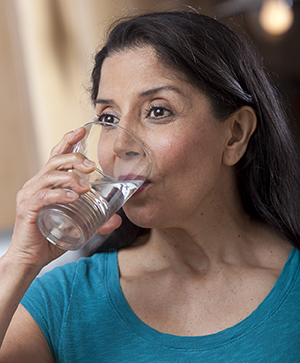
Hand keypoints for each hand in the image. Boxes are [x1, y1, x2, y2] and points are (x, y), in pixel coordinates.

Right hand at [7, 128, 96, 270]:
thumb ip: (97, 222)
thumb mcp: (78, 227)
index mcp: (48, 184)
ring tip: (86, 186)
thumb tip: (117, 220)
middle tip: (92, 166)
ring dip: (70, 177)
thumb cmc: (51, 238)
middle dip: (75, 159)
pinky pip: (43, 196)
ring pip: (49, 175)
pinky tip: (73, 197)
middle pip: (54, 161)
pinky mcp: (27, 209)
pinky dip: (60, 194)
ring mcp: (30, 195)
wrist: (30, 259)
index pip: (57, 156)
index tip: (81, 131)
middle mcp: (37, 185)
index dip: (68, 142)